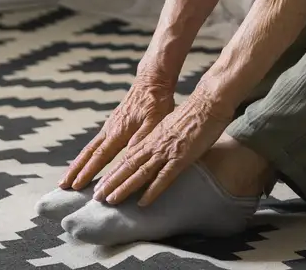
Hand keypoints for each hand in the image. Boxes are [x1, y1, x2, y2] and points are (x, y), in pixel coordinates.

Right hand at [60, 80, 175, 190]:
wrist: (151, 81)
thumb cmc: (155, 102)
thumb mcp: (154, 120)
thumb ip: (142, 138)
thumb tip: (128, 157)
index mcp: (119, 132)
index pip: (100, 156)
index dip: (88, 172)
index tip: (76, 186)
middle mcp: (109, 130)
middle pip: (88, 153)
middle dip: (75, 170)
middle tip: (62, 186)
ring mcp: (109, 126)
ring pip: (90, 148)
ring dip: (78, 163)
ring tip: (69, 178)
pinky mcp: (113, 123)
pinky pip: (96, 142)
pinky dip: (87, 155)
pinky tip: (86, 161)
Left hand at [93, 89, 231, 206]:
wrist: (208, 102)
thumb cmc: (195, 113)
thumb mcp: (171, 125)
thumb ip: (162, 138)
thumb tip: (156, 149)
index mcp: (152, 136)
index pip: (127, 157)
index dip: (114, 171)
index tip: (102, 184)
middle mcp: (155, 144)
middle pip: (128, 165)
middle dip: (111, 182)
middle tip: (96, 197)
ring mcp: (167, 151)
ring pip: (140, 172)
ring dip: (124, 187)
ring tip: (110, 200)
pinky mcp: (181, 157)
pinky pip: (164, 177)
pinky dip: (152, 190)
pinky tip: (142, 202)